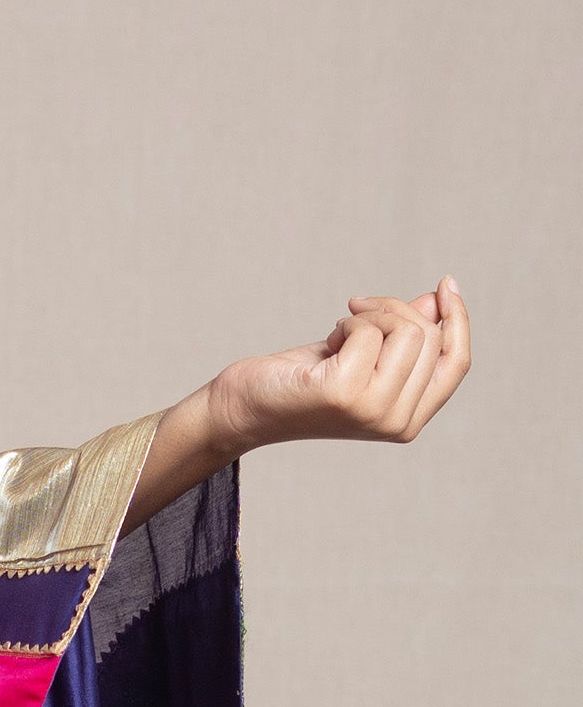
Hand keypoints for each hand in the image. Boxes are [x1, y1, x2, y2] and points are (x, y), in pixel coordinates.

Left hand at [211, 278, 470, 458]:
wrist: (247, 407)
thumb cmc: (304, 380)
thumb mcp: (363, 355)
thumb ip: (404, 336)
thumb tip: (438, 300)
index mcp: (409, 420)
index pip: (456, 363)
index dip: (458, 319)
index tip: (446, 283)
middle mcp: (397, 422)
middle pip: (429, 337)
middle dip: (394, 311)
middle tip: (354, 316)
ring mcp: (373, 411)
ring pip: (406, 330)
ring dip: (370, 316)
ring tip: (339, 336)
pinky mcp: (345, 394)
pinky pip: (368, 331)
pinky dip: (347, 324)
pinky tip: (325, 344)